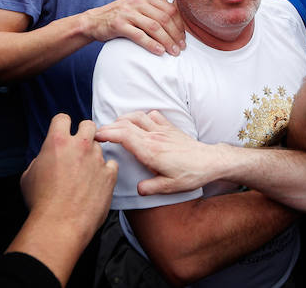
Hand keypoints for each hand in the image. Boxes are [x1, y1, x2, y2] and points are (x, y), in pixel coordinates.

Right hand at [21, 114, 116, 234]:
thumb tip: (45, 160)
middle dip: (84, 132)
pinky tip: (96, 182)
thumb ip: (40, 160)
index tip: (62, 133)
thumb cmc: (40, 203)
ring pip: (99, 147)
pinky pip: (111, 165)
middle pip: (89, 125)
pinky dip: (105, 171)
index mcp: (57, 142)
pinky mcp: (109, 175)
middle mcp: (80, 146)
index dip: (61, 125)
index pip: (62, 118)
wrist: (59, 224)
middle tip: (79, 147)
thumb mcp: (28, 176)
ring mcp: (97, 159)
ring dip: (93, 156)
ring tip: (84, 173)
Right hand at [85, 0, 184, 55]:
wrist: (95, 20)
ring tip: (174, 52)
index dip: (180, 24)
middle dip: (176, 34)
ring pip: (154, 27)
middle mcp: (138, 1)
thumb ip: (156, 7)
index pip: (170, 9)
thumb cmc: (122, 15)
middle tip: (181, 47)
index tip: (184, 37)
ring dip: (167, 41)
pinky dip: (152, 44)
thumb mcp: (139, 5)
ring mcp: (128, 12)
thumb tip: (179, 17)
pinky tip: (159, 52)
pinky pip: (139, 35)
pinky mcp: (119, 24)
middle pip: (164, 18)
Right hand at [95, 110, 218, 194]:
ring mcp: (162, 130)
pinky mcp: (170, 128)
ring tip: (115, 126)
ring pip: (137, 116)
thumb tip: (138, 188)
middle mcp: (154, 137)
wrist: (211, 161)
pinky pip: (153, 115)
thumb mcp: (169, 187)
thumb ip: (150, 187)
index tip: (95, 136)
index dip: (106, 133)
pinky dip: (142, 116)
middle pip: (125, 124)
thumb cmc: (191, 175)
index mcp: (150, 151)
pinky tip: (139, 122)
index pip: (122, 136)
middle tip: (98, 133)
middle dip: (109, 126)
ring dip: (123, 119)